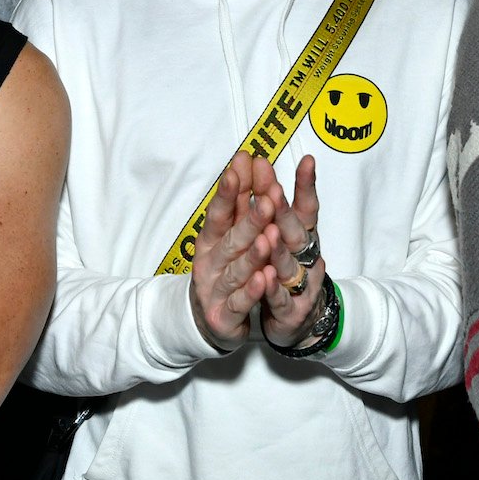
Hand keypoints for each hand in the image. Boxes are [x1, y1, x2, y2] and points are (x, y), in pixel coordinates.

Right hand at [189, 154, 275, 351]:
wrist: (211, 319)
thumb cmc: (224, 269)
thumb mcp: (228, 235)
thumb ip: (239, 202)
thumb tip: (246, 160)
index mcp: (210, 240)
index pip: (220, 211)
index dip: (230, 190)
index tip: (241, 165)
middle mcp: (209, 262)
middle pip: (231, 239)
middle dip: (249, 219)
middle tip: (267, 199)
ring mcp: (215, 290)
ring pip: (236, 270)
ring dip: (253, 254)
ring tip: (268, 238)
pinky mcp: (224, 316)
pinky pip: (240, 303)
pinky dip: (252, 291)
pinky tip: (265, 279)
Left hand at [253, 156, 327, 348]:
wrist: (298, 320)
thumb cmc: (287, 269)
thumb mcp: (283, 236)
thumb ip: (272, 205)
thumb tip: (260, 163)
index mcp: (303, 236)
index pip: (306, 207)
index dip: (306, 185)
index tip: (306, 161)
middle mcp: (306, 257)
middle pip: (295, 232)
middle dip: (283, 211)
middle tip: (272, 190)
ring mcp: (301, 285)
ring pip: (287, 265)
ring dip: (277, 250)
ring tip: (268, 233)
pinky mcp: (291, 311)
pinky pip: (279, 298)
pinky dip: (272, 288)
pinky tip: (264, 278)